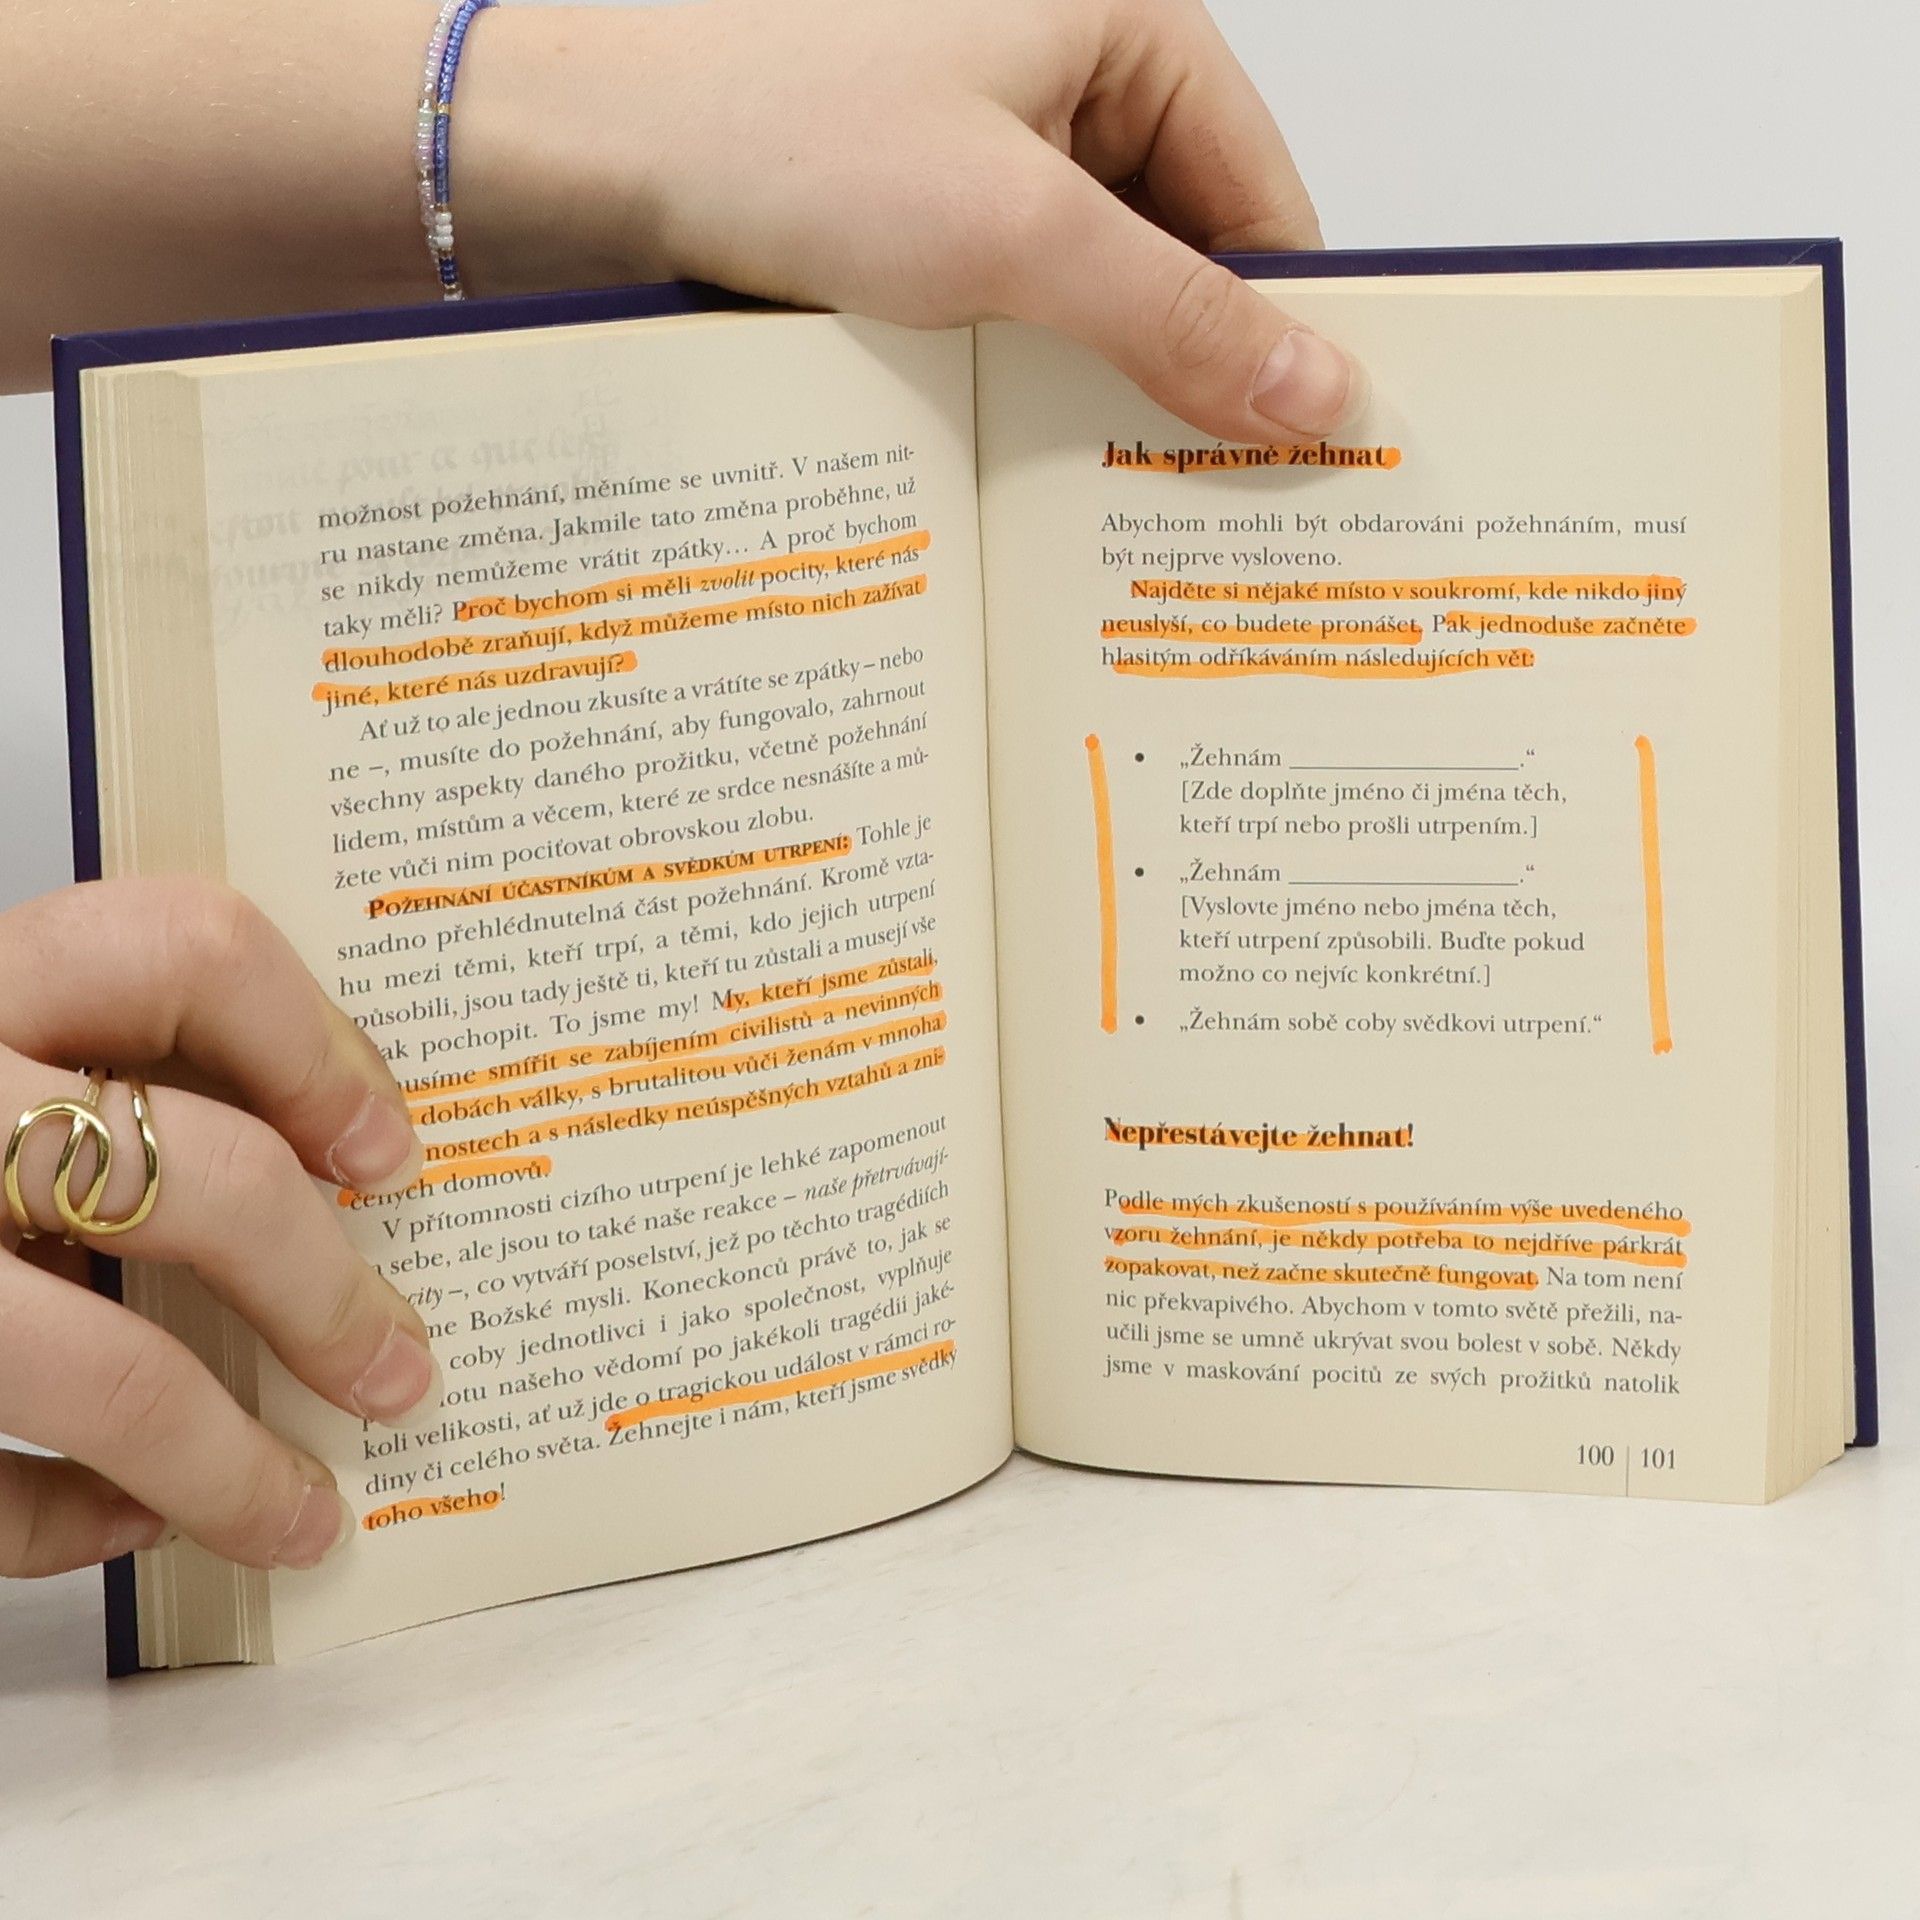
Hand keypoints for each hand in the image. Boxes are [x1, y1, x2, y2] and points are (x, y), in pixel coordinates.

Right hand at [0, 880, 434, 1577]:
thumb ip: (94, 1069)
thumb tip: (337, 1171)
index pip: (181, 947)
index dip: (317, 1046)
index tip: (388, 1153)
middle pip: (189, 1173)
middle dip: (323, 1292)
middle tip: (400, 1370)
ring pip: (100, 1369)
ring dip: (230, 1464)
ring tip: (310, 1516)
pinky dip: (69, 1521)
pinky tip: (129, 1522)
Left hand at [463, 0, 1354, 444]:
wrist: (587, 157)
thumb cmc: (778, 136)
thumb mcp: (1010, 232)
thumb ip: (1175, 315)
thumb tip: (1319, 389)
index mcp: (1125, 23)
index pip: (1261, 194)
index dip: (1287, 325)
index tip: (1304, 448)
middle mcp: (1069, 74)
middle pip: (1187, 248)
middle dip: (1190, 369)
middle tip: (1209, 500)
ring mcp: (993, 144)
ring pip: (1101, 287)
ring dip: (1106, 383)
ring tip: (1119, 495)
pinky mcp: (931, 208)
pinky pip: (1024, 301)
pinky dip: (1034, 372)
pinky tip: (1032, 452)